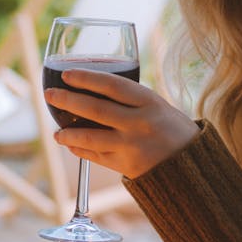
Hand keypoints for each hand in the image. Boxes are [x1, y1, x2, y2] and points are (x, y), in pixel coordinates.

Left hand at [44, 68, 198, 178]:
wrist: (192, 166)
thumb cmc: (173, 129)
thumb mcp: (159, 106)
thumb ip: (131, 99)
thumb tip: (93, 88)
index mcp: (149, 103)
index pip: (112, 85)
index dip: (86, 78)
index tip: (67, 74)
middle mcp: (139, 123)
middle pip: (95, 109)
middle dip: (67, 100)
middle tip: (50, 94)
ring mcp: (131, 146)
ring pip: (90, 138)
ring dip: (68, 134)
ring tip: (56, 132)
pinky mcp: (126, 166)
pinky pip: (95, 156)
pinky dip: (80, 150)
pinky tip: (71, 145)